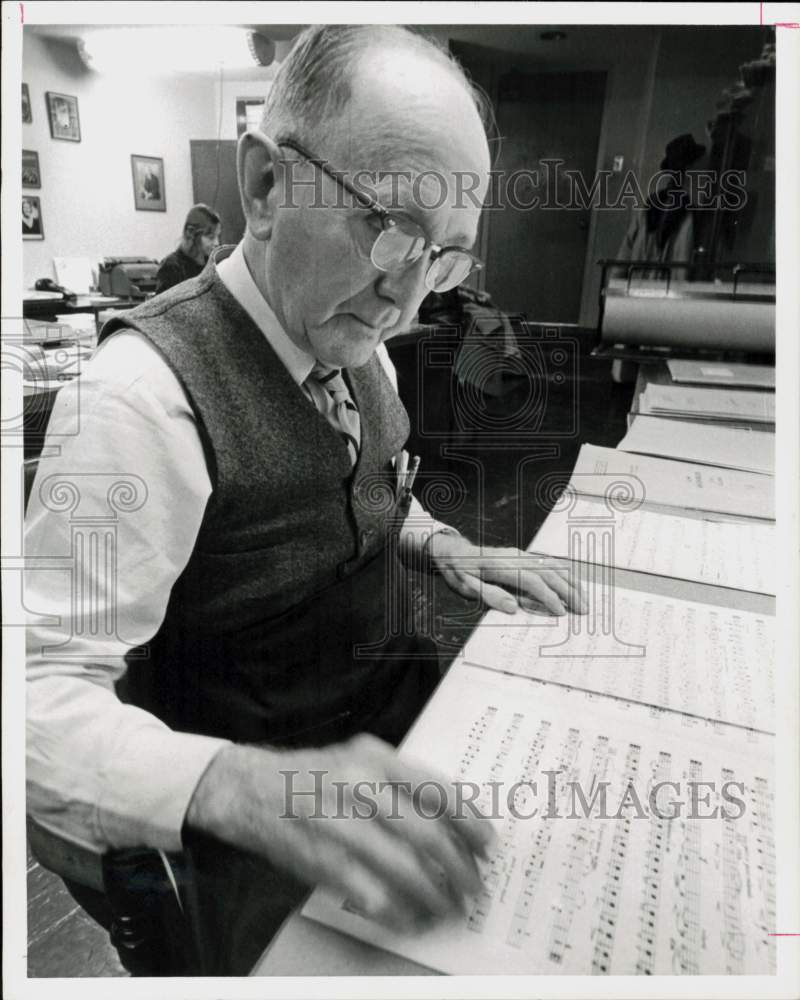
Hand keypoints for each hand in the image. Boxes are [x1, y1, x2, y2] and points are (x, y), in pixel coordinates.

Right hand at [186, 734, 496, 932]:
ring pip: (404, 869)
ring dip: (434, 895)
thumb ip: (402, 782)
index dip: (471, 823)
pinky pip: (370, 894)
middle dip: (460, 868)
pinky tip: (410, 917)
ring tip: (448, 908)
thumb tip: (455, 820)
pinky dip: (397, 911)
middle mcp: (360, 786)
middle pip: (428, 835)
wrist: (250, 788)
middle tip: (474, 887)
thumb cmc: (314, 776)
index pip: (439, 791)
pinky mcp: (320, 859)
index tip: (488, 846)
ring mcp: (339, 824)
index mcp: (377, 758)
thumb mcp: (361, 759)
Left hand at [428, 531, 586, 615]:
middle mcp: (515, 556)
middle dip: (568, 591)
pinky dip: (565, 573)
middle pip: (547, 572)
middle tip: (583, 610)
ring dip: (571, 582)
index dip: (548, 597)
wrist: (455, 553)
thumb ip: (489, 596)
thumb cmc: (459, 573)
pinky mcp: (524, 555)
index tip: (561, 612)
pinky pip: (549, 562)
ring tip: (584, 599)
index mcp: (500, 565)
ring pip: (552, 566)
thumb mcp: (466, 587)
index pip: (531, 580)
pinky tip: (573, 583)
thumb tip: (512, 607)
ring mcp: (521, 554)